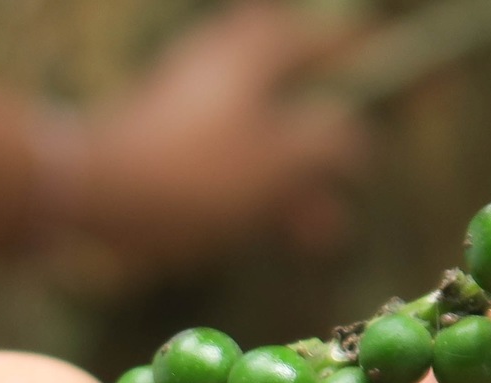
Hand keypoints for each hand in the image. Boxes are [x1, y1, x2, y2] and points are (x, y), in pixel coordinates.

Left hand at [43, 4, 364, 266]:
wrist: (87, 199)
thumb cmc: (194, 175)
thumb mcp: (283, 160)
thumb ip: (328, 142)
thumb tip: (349, 136)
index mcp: (256, 51)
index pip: (328, 41)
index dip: (367, 62)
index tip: (402, 79)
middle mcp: (220, 64)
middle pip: (293, 95)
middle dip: (328, 146)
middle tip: (353, 185)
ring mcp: (186, 102)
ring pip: (256, 137)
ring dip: (292, 181)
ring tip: (318, 234)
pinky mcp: (159, 143)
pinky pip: (220, 160)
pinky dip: (249, 190)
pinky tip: (258, 232)